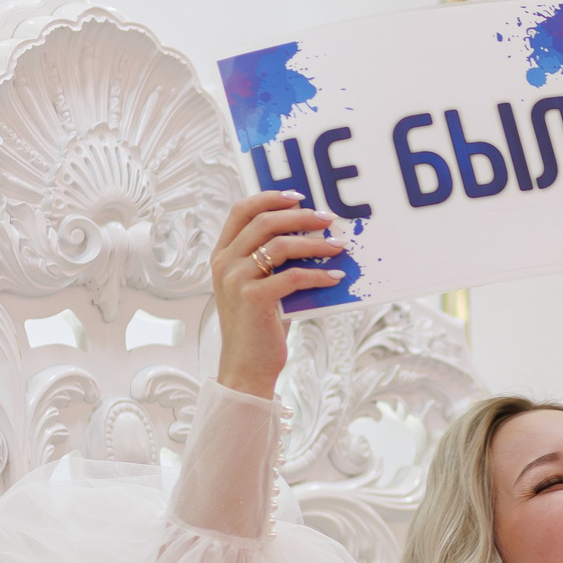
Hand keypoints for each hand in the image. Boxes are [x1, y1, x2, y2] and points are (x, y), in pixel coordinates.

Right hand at [209, 192, 345, 395]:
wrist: (247, 366)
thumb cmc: (261, 325)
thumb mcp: (262, 286)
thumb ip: (274, 261)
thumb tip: (314, 237)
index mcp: (223, 255)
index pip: (241, 211)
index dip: (270, 198)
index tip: (298, 196)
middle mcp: (225, 263)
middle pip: (264, 222)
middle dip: (300, 217)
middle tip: (328, 219)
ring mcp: (236, 279)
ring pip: (279, 245)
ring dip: (314, 244)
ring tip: (339, 246)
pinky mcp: (253, 298)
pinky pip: (292, 277)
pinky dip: (318, 274)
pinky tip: (336, 276)